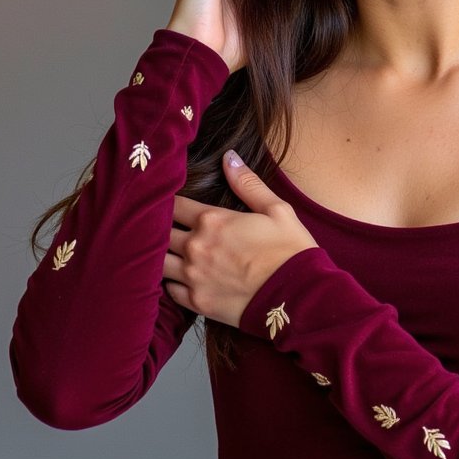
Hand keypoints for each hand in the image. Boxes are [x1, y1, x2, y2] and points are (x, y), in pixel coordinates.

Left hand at [163, 151, 317, 327]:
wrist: (300, 297)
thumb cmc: (291, 250)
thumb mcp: (276, 209)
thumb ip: (247, 183)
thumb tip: (229, 156)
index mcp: (213, 220)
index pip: (173, 204)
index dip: (169, 202)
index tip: (170, 203)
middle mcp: (196, 247)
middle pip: (161, 233)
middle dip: (161, 228)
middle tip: (165, 227)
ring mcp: (194, 276)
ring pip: (158, 262)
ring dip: (162, 255)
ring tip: (170, 253)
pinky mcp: (197, 302)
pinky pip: (169, 290)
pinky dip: (172, 282)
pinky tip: (181, 278)